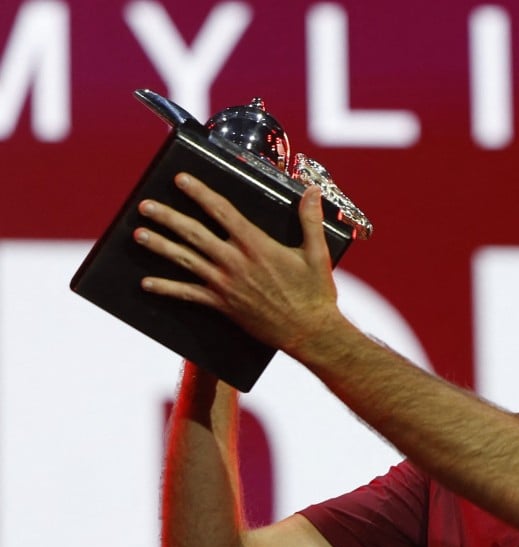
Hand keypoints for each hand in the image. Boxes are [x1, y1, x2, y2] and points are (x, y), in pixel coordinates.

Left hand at [133, 172, 341, 355]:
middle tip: (145, 205)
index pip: (221, 211)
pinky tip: (146, 283)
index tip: (181, 179)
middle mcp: (235, 261)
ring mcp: (225, 284)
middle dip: (167, 217)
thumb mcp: (317, 252)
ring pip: (185, 259)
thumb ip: (310, 219)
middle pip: (194, 233)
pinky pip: (188, 294)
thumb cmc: (315, 292)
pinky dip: (166, 288)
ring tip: (138, 234)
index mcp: (256, 244)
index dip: (199, 193)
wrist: (309, 331)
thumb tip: (312, 190)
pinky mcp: (222, 305)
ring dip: (159, 246)